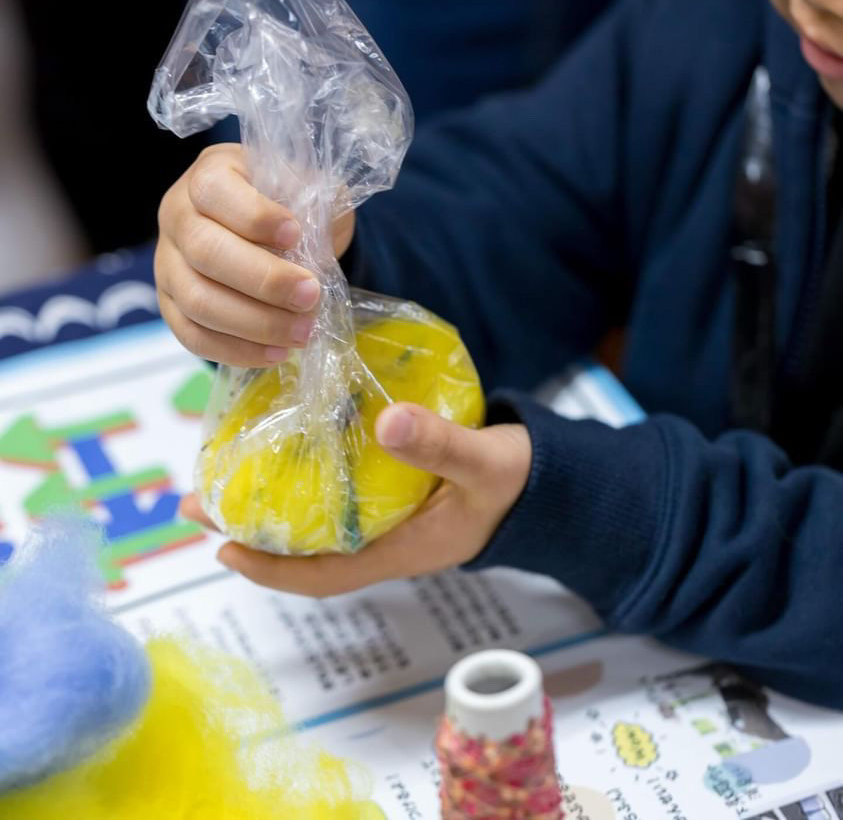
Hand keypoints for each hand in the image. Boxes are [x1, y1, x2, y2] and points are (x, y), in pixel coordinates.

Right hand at [155, 143, 355, 366]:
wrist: (273, 234)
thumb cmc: (291, 207)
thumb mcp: (312, 190)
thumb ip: (319, 205)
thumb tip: (319, 240)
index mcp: (210, 174)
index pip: (215, 191)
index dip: (254, 216)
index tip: (296, 235)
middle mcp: (177, 216)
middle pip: (205, 252)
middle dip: (264, 281)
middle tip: (311, 296)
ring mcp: (168, 265)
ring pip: (198, 301)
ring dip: (255, 324)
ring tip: (302, 332)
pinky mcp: (172, 307)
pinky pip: (194, 337)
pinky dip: (237, 351)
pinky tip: (277, 353)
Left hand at [181, 403, 531, 596]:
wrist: (543, 478)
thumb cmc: (517, 480)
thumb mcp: (485, 463)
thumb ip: (443, 445)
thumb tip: (387, 423)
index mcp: (401, 549)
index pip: (323, 575)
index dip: (270, 570)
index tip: (222, 547)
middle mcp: (383, 539)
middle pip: (304, 547)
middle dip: (248, 529)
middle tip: (196, 501)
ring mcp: (385, 516)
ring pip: (315, 518)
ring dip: (269, 499)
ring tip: (223, 471)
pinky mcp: (391, 490)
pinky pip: (336, 491)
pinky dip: (302, 475)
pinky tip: (284, 444)